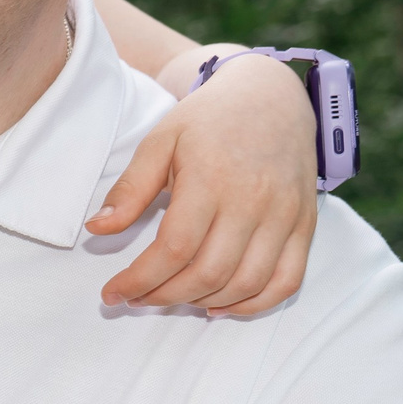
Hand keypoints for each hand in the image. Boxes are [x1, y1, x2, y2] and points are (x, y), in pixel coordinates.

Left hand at [90, 50, 318, 315]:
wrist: (271, 98)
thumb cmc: (208, 120)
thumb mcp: (159, 142)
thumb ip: (130, 189)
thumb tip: (97, 230)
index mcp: (212, 180)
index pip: (174, 249)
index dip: (140, 280)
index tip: (113, 293)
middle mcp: (254, 202)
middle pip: (209, 273)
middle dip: (165, 296)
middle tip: (137, 299)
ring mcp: (285, 216)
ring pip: (247, 283)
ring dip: (204, 302)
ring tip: (171, 299)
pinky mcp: (305, 224)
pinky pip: (287, 280)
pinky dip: (254, 304)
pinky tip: (220, 305)